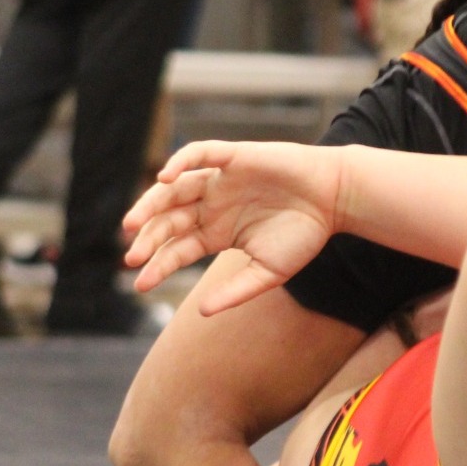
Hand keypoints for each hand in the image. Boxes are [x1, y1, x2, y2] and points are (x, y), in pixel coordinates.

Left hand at [123, 140, 340, 312]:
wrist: (334, 199)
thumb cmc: (305, 234)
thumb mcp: (269, 272)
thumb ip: (236, 291)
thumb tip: (201, 312)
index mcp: (217, 232)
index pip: (177, 248)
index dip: (158, 265)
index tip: (140, 284)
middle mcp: (212, 205)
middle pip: (168, 220)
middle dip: (148, 238)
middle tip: (131, 257)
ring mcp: (220, 180)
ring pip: (174, 188)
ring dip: (150, 203)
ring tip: (133, 224)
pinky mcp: (234, 157)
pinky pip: (200, 153)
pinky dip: (180, 161)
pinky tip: (165, 178)